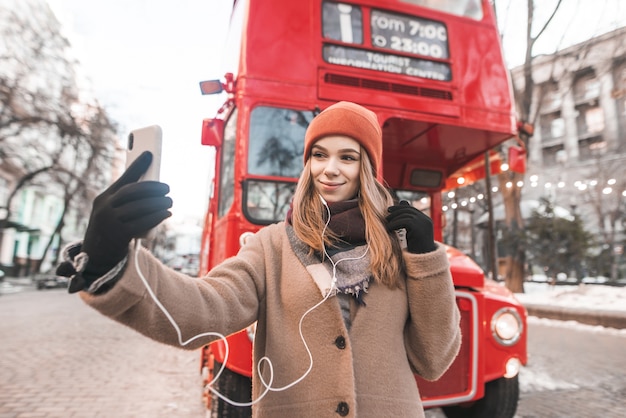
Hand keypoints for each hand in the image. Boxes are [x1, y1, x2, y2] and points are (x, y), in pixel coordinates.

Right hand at [58, 151, 171, 289]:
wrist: (95, 257)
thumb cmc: (110, 230)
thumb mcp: (112, 212)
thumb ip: (127, 200)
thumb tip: (153, 188)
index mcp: (103, 198)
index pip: (123, 179)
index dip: (137, 165)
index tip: (150, 153)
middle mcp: (105, 208)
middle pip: (132, 192)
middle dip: (152, 187)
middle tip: (168, 188)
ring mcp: (110, 222)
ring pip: (139, 207)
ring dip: (158, 203)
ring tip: (170, 201)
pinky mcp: (119, 235)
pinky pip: (142, 222)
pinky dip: (156, 216)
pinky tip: (166, 213)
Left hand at [385, 201, 435, 253]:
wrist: (423, 260)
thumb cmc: (416, 247)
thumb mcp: (412, 231)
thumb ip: (408, 219)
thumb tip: (402, 202)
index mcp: (426, 220)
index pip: (411, 209)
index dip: (399, 208)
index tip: (389, 210)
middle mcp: (426, 220)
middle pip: (408, 210)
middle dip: (395, 211)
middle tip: (386, 215)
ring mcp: (423, 223)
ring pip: (405, 215)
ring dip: (393, 219)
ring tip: (386, 224)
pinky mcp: (418, 228)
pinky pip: (403, 222)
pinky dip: (394, 224)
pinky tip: (388, 229)